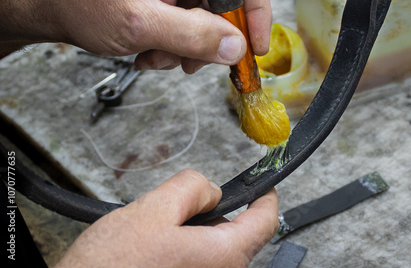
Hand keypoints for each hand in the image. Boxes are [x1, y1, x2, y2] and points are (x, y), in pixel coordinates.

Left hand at [0, 0, 270, 72]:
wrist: (56, 8)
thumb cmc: (86, 1)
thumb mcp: (140, 22)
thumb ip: (191, 35)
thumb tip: (236, 47)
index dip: (258, 11)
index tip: (256, 47)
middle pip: (229, 7)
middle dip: (212, 42)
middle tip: (193, 62)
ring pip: (210, 27)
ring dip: (189, 51)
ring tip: (156, 56)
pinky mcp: (171, 7)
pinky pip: (191, 34)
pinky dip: (175, 52)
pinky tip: (150, 54)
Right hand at [55, 169, 278, 267]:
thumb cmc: (112, 267)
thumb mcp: (153, 209)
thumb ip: (192, 188)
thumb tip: (212, 190)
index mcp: (222, 256)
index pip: (264, 221)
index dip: (264, 196)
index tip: (262, 185)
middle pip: (235, 234)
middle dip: (212, 214)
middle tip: (176, 210)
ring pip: (212, 247)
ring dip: (192, 232)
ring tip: (155, 236)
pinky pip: (197, 262)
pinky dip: (183, 248)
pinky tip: (153, 251)